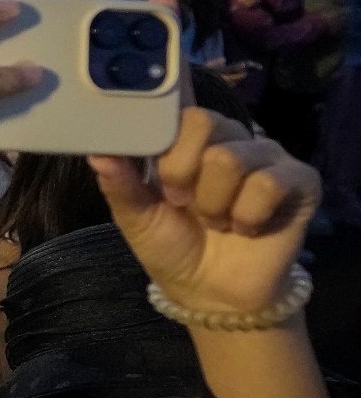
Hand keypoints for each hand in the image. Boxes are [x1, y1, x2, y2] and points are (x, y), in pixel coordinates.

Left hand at [92, 109, 314, 317]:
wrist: (211, 292)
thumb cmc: (173, 246)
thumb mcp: (135, 216)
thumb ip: (119, 182)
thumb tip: (97, 152)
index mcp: (187, 139)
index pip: (175, 105)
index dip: (161, 127)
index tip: (150, 167)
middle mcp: (228, 138)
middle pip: (201, 122)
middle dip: (180, 172)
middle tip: (181, 202)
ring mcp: (266, 155)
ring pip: (230, 157)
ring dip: (213, 202)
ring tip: (215, 221)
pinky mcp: (300, 180)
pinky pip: (268, 183)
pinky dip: (247, 214)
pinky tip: (245, 227)